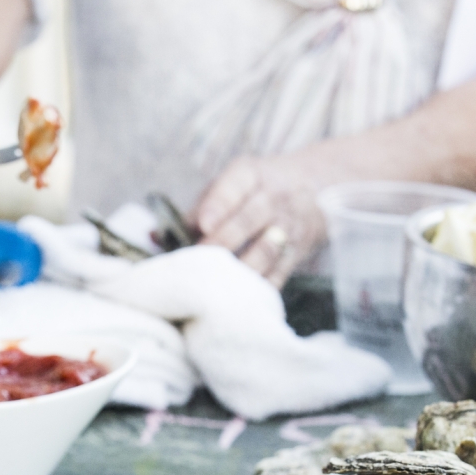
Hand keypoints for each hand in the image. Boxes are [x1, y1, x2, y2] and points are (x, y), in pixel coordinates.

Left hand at [194, 151, 336, 287]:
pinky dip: (260, 287)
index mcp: (250, 175)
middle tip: (201, 259)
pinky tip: (241, 299)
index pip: (235, 186)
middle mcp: (273, 198)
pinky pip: (279, 273)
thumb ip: (200, 207)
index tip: (204, 225)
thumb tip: (164, 235)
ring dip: (242, 268)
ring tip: (218, 284)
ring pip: (266, 250)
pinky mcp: (296, 253)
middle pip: (250, 219)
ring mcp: (288, 227)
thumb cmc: (254, 191)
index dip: (219, 206)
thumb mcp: (231, 184)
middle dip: (224, 241)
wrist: (311, 190)